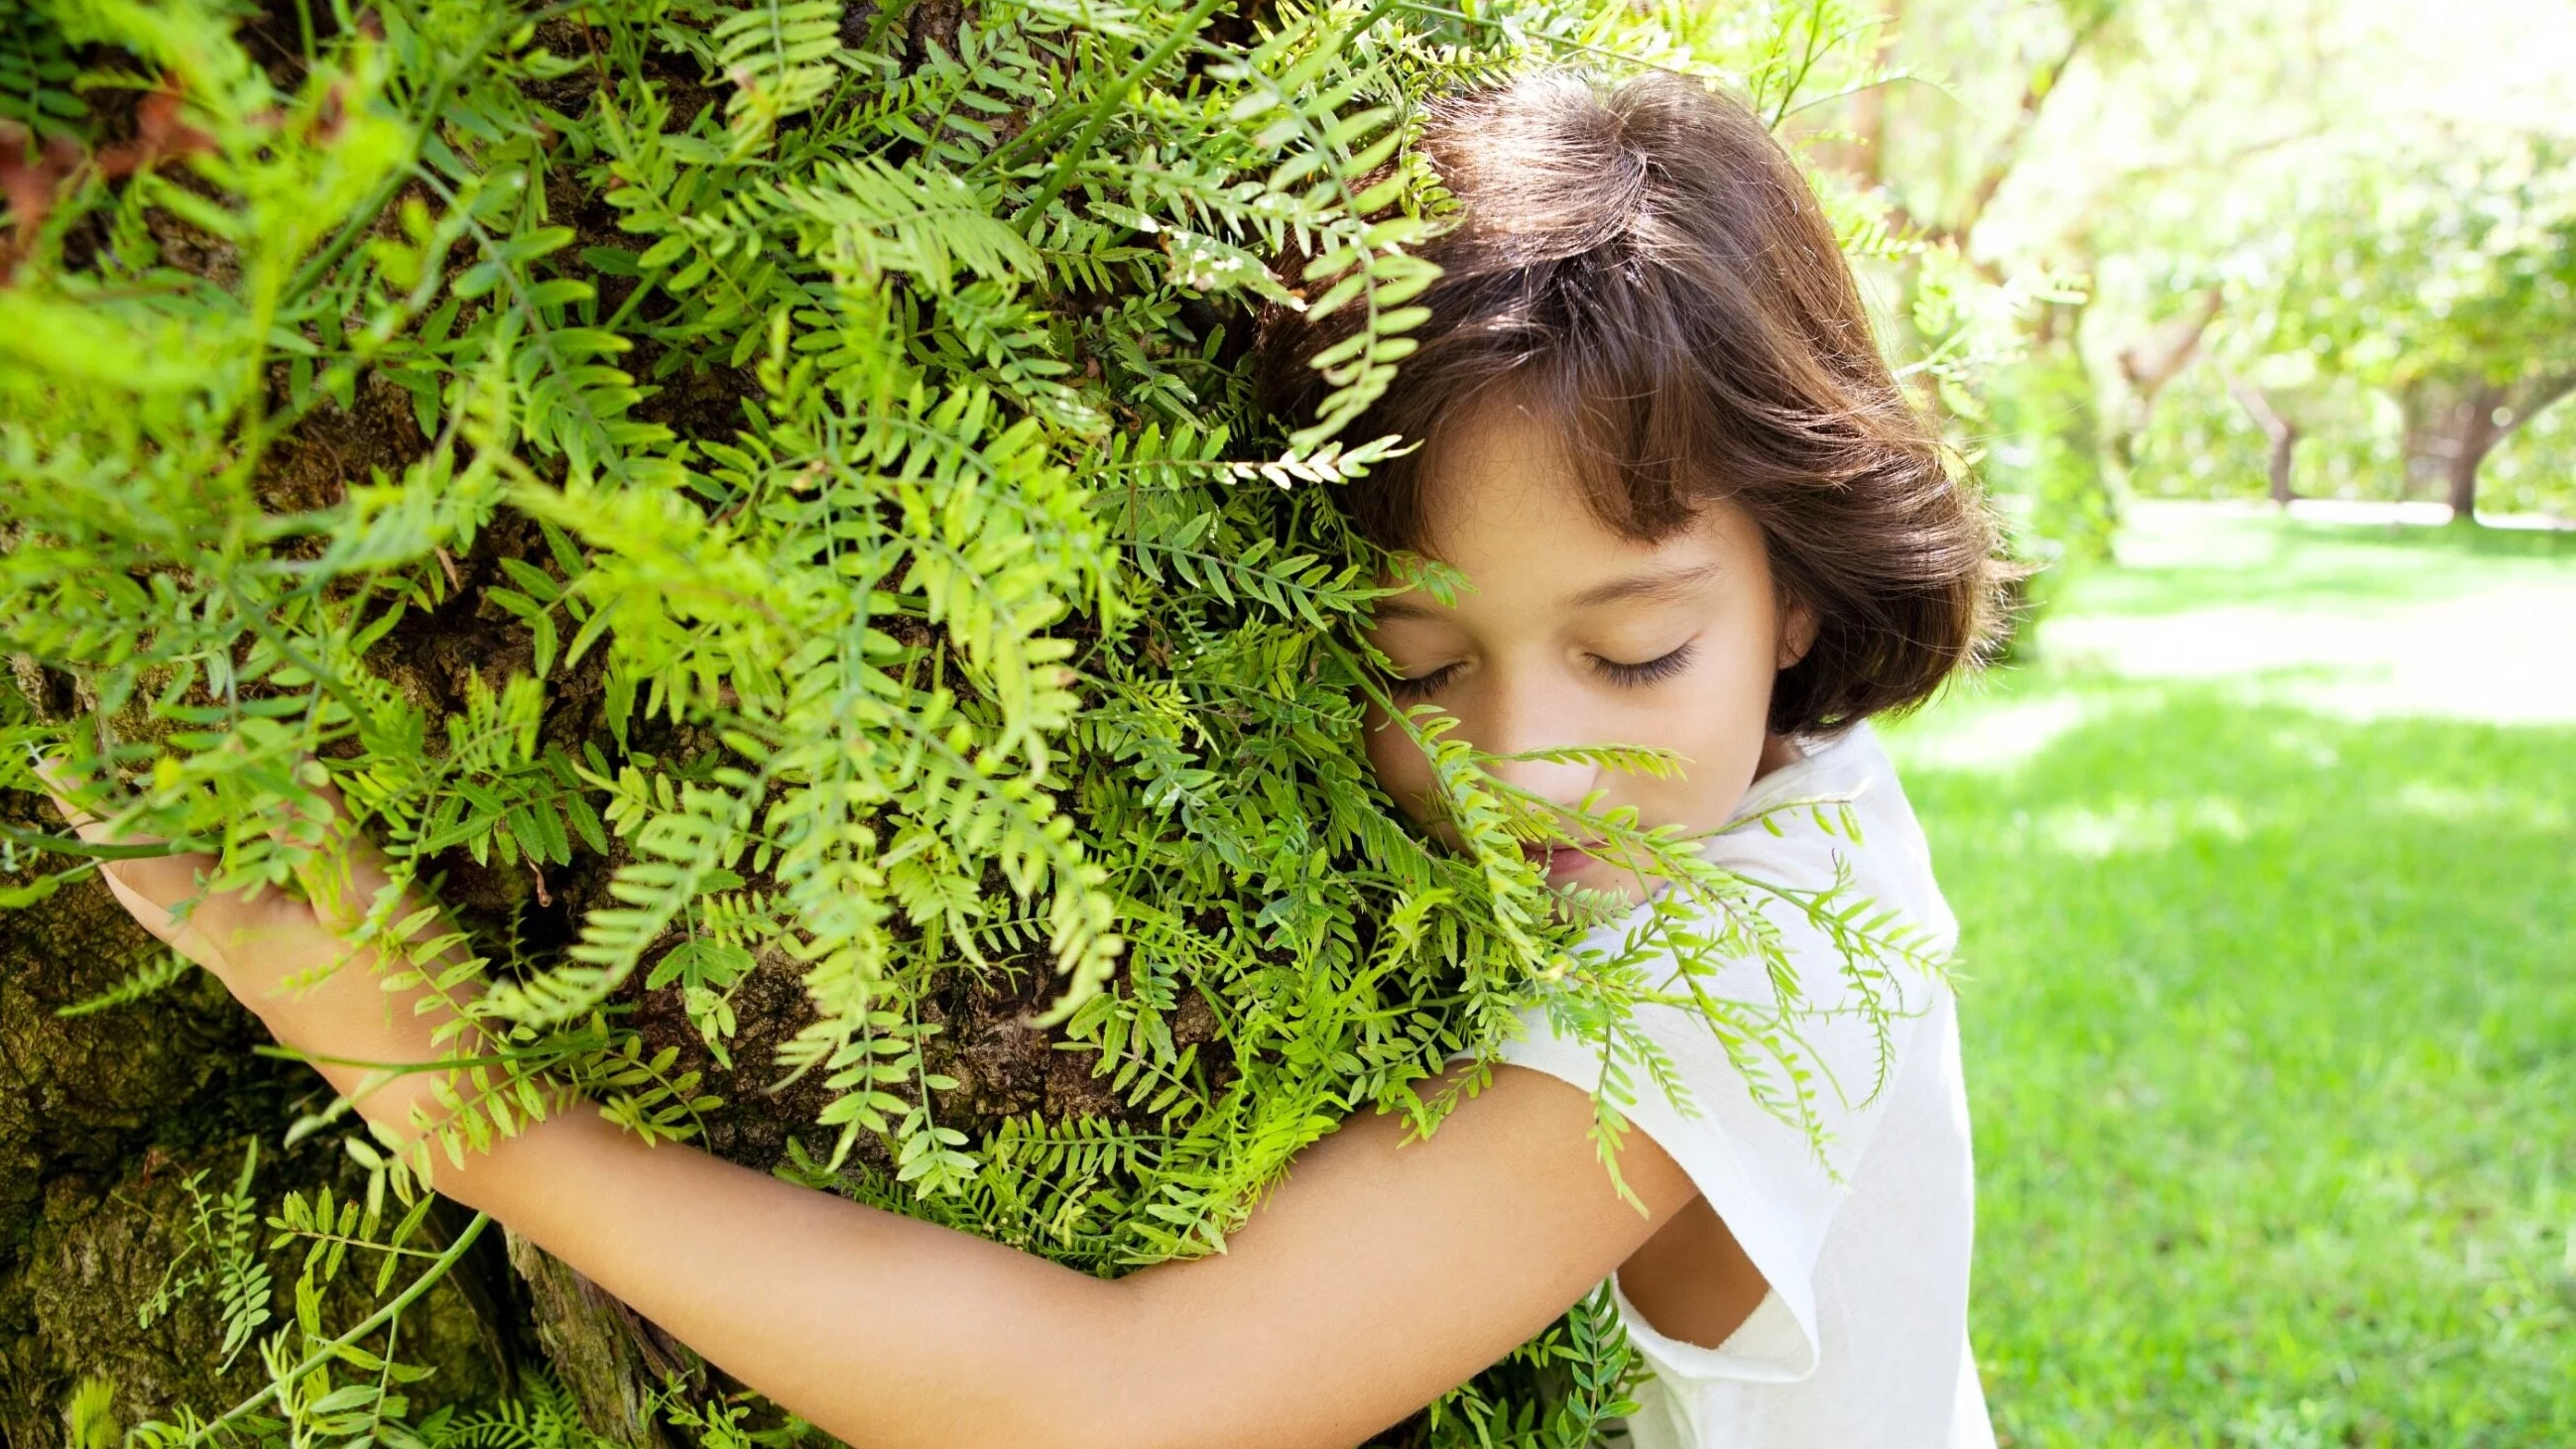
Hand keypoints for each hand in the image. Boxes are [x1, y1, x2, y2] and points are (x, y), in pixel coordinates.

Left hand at [33, 751, 510, 1158]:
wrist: (437, 1097)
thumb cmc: (412, 1002)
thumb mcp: (378, 905)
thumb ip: (328, 834)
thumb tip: (290, 763)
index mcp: (239, 934)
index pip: (145, 864)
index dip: (97, 813)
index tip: (56, 766)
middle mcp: (231, 959)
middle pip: (143, 896)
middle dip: (109, 841)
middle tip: (84, 789)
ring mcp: (256, 980)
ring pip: (179, 915)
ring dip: (153, 863)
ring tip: (148, 817)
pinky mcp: (287, 988)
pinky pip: (222, 925)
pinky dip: (204, 882)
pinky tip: (238, 866)